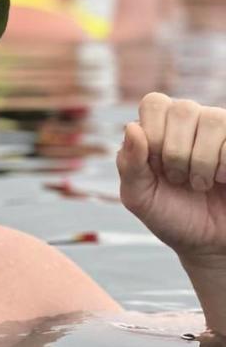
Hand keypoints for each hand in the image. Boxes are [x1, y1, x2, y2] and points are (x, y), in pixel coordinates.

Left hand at [117, 93, 225, 262]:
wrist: (208, 243)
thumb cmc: (170, 215)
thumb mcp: (139, 197)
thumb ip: (129, 165)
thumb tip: (132, 128)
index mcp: (159, 127)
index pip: (154, 103)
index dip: (154, 135)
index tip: (156, 167)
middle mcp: (190, 121)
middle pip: (182, 109)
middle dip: (176, 153)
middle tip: (178, 179)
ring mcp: (219, 129)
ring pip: (212, 119)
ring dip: (201, 161)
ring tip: (200, 183)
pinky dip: (223, 168)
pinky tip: (222, 180)